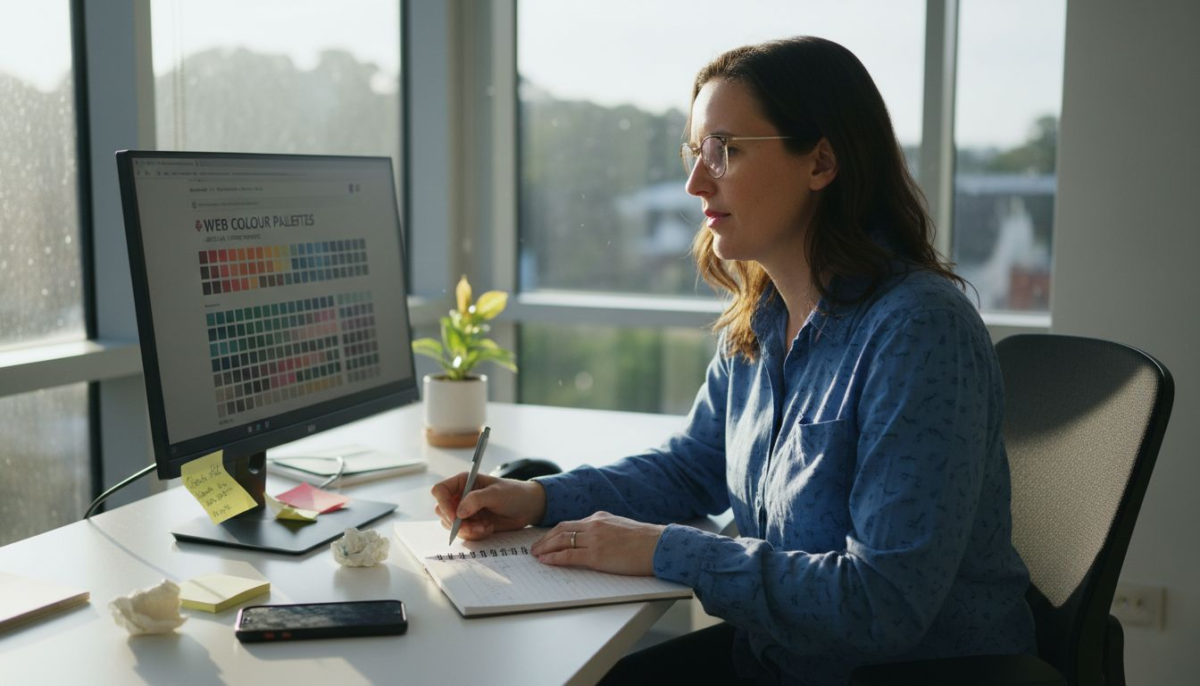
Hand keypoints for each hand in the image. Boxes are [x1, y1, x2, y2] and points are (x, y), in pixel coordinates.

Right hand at [431, 473, 546, 540]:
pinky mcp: (472, 524)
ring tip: (486, 527)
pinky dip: (475, 534)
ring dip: (467, 530)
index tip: (455, 516)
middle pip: (442, 511)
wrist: (527, 508)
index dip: (443, 504)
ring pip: (451, 525)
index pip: (440, 491)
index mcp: (463, 482)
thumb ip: (476, 500)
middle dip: (456, 522)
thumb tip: (459, 512)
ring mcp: (465, 511)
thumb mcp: (496, 494)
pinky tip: (489, 528)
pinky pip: (464, 533)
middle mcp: (461, 496)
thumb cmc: (513, 493)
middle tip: (473, 526)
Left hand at [530, 512, 664, 576]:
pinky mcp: (597, 555)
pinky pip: (569, 556)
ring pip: (562, 541)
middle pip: (561, 530)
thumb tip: (594, 540)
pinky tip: (546, 561)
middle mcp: (594, 525)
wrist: (658, 545)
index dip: (555, 532)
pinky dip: (554, 558)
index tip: (547, 538)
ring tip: (536, 555)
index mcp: (600, 518)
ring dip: (545, 548)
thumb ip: (605, 530)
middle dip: (545, 539)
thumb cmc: (645, 541)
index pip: (571, 523)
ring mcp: (594, 540)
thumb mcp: (621, 528)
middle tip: (535, 547)